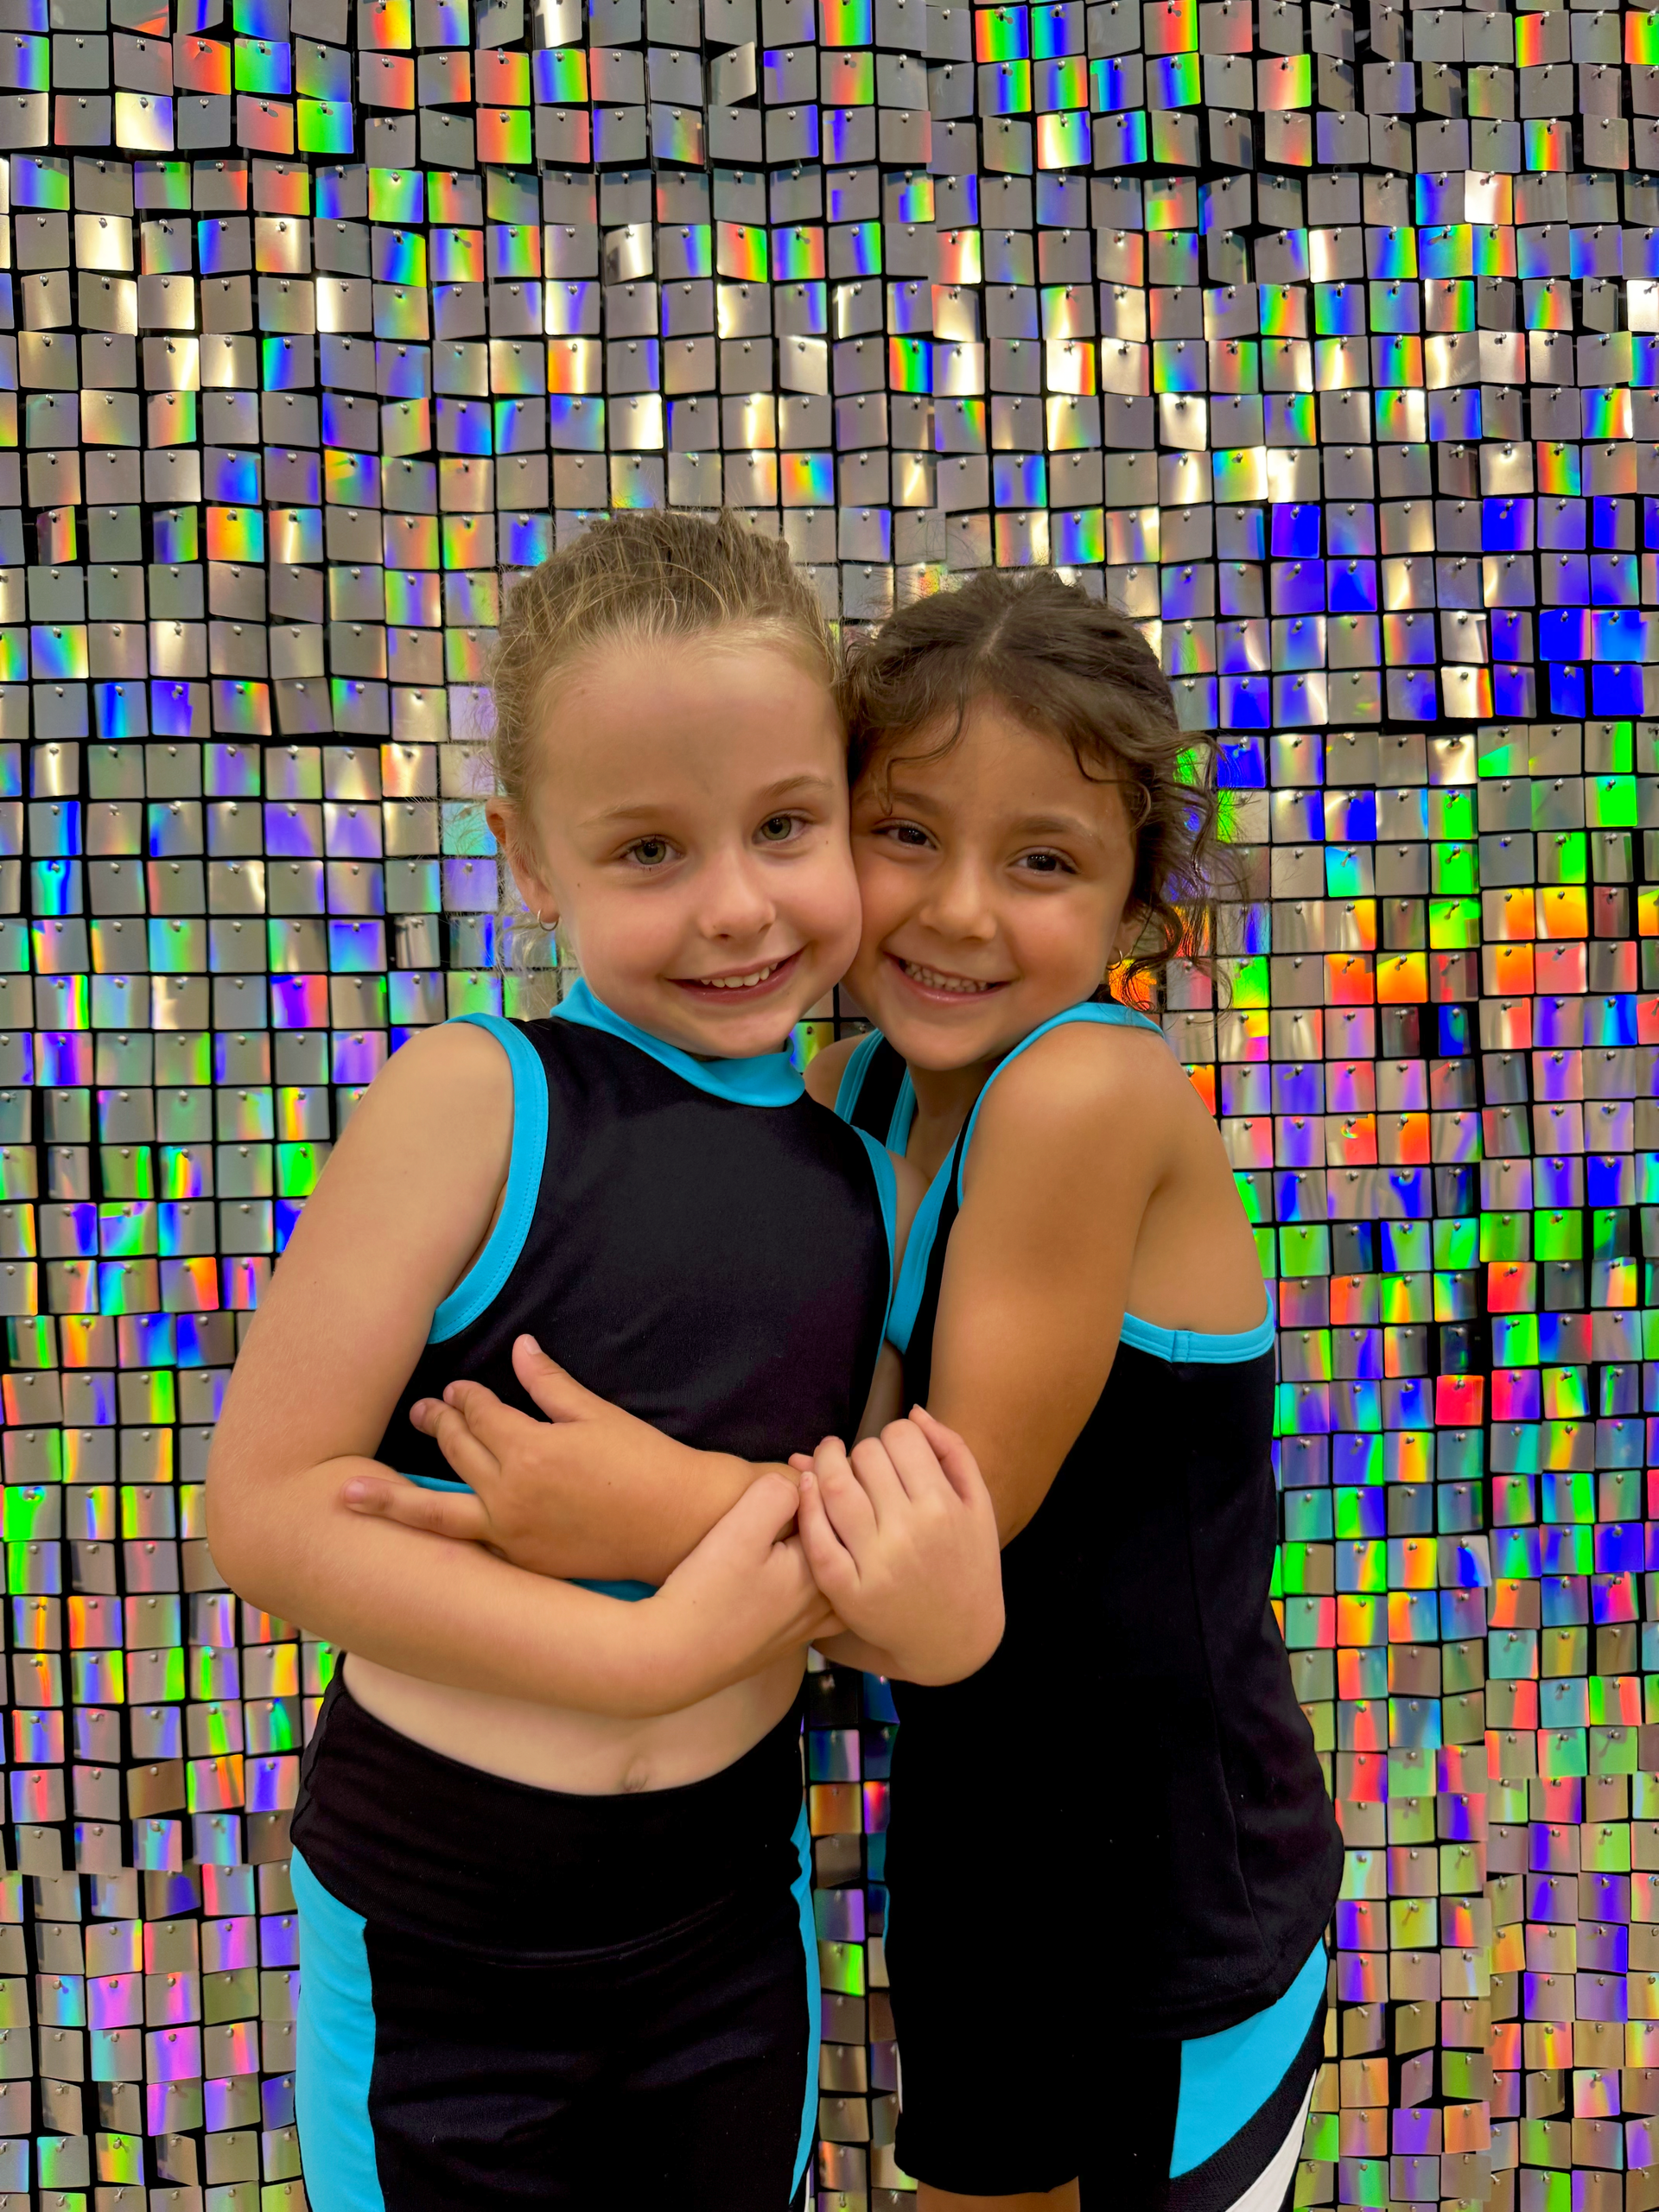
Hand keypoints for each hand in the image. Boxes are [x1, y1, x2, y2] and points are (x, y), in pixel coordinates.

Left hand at [339, 1336, 704, 1581]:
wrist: (680, 1527)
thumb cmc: (647, 1464)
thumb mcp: (599, 1415)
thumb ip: (550, 1384)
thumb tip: (520, 1348)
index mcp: (529, 1450)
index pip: (481, 1414)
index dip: (467, 1397)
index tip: (460, 1389)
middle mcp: (510, 1497)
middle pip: (456, 1452)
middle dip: (437, 1426)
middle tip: (420, 1411)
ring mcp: (512, 1536)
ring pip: (438, 1512)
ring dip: (392, 1499)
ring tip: (349, 1494)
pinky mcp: (522, 1564)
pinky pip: (469, 1544)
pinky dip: (439, 1534)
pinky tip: (414, 1532)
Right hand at [648, 1473, 842, 1702]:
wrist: (674, 1658)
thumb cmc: (707, 1591)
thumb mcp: (739, 1527)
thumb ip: (776, 1493)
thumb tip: (800, 1482)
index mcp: (820, 1569)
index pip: (834, 1513)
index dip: (815, 1481)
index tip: (794, 1463)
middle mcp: (823, 1603)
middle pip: (840, 1549)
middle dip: (824, 1515)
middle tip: (797, 1488)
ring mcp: (805, 1629)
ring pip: (835, 1583)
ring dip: (827, 1556)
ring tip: (805, 1534)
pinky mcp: (783, 1645)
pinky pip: (819, 1611)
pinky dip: (816, 1589)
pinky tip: (793, 1580)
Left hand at [794, 1406, 1003, 1685]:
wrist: (957, 1638)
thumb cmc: (968, 1563)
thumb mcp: (979, 1505)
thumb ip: (952, 1451)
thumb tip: (913, 1412)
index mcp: (944, 1505)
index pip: (900, 1436)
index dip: (894, 1436)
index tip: (894, 1453)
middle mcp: (910, 1531)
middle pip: (866, 1455)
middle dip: (861, 1450)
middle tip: (862, 1463)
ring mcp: (876, 1562)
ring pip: (835, 1486)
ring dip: (824, 1463)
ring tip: (827, 1461)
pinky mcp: (848, 1591)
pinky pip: (817, 1536)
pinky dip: (806, 1505)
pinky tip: (808, 1490)